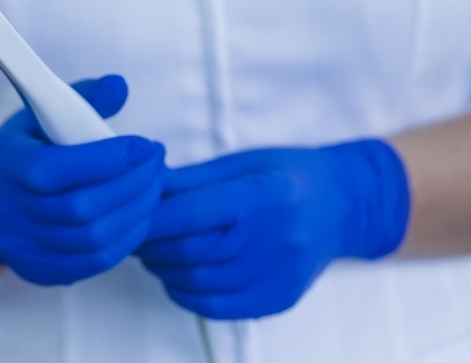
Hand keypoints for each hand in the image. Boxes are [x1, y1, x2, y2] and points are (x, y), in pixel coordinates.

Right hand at [0, 75, 165, 285]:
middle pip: (81, 208)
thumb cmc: (26, 149)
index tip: (145, 146)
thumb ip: (83, 98)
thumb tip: (120, 86)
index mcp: (6, 165)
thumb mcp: (42, 114)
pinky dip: (127, 239)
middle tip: (157, 163)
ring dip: (136, 211)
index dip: (108, 159)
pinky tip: (140, 215)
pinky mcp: (40, 270)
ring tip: (155, 186)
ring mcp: (23, 247)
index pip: (56, 169)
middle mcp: (9, 212)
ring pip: (93, 239)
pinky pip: (94, 262)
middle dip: (133, 184)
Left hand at [137, 140, 409, 318]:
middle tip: (135, 235)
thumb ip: (192, 179)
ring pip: (199, 283)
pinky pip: (218, 307)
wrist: (341, 205)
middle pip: (190, 252)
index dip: (151, 218)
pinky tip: (178, 277)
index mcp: (262, 195)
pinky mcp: (279, 298)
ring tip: (154, 254)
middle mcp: (274, 238)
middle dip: (150, 245)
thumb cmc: (288, 175)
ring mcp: (279, 273)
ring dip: (164, 270)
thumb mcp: (242, 162)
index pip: (190, 214)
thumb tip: (144, 187)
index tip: (130, 215)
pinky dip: (187, 294)